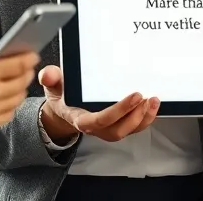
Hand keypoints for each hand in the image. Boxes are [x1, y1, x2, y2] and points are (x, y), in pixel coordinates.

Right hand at [0, 20, 38, 135]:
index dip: (30, 57)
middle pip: (22, 82)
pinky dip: (10, 105)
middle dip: (26, 71)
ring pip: (17, 100)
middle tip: (23, 65)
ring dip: (19, 88)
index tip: (31, 53)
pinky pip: (7, 115)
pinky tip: (4, 96)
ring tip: (14, 79)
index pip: (20, 65)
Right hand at [37, 65, 158, 142]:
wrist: (65, 108)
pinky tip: (153, 104)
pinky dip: (146, 118)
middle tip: (145, 96)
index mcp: (79, 118)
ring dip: (144, 118)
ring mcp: (108, 128)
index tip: (133, 96)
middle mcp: (96, 127)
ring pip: (128, 130)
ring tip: (154, 100)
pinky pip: (134, 127)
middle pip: (117, 130)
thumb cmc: (62, 95)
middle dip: (134, 116)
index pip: (99, 120)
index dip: (118, 111)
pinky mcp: (119, 124)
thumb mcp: (52, 85)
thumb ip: (50, 78)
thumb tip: (48, 74)